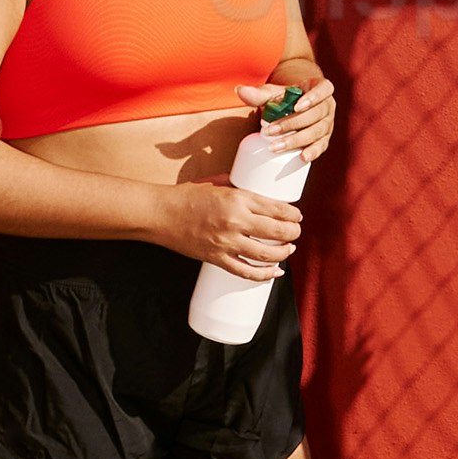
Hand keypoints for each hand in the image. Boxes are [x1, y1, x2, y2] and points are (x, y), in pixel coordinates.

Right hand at [179, 167, 301, 279]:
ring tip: (289, 249)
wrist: (160, 214)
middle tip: (296, 232)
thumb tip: (257, 193)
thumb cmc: (185, 196)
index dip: (293, 214)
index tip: (297, 216)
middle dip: (293, 233)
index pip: (277, 208)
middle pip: (277, 231)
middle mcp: (235, 221)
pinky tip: (275, 272)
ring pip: (267, 253)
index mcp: (237, 199)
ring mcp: (226, 242)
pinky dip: (264, 274)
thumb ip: (238, 188)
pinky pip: (246, 271)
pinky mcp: (217, 258)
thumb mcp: (216, 183)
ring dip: (284, 253)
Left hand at [245, 68, 334, 171]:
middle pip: (316, 114)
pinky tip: (302, 157)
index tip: (297, 107)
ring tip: (276, 147)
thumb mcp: (274, 93)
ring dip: (296, 140)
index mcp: (320, 88)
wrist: (295, 108)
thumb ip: (258, 93)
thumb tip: (239, 90)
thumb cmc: (286, 98)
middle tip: (270, 131)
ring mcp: (327, 123)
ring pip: (317, 132)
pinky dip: (313, 152)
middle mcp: (328, 106)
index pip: (325, 89)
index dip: (314, 97)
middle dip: (292, 124)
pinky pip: (321, 146)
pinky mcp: (324, 139)